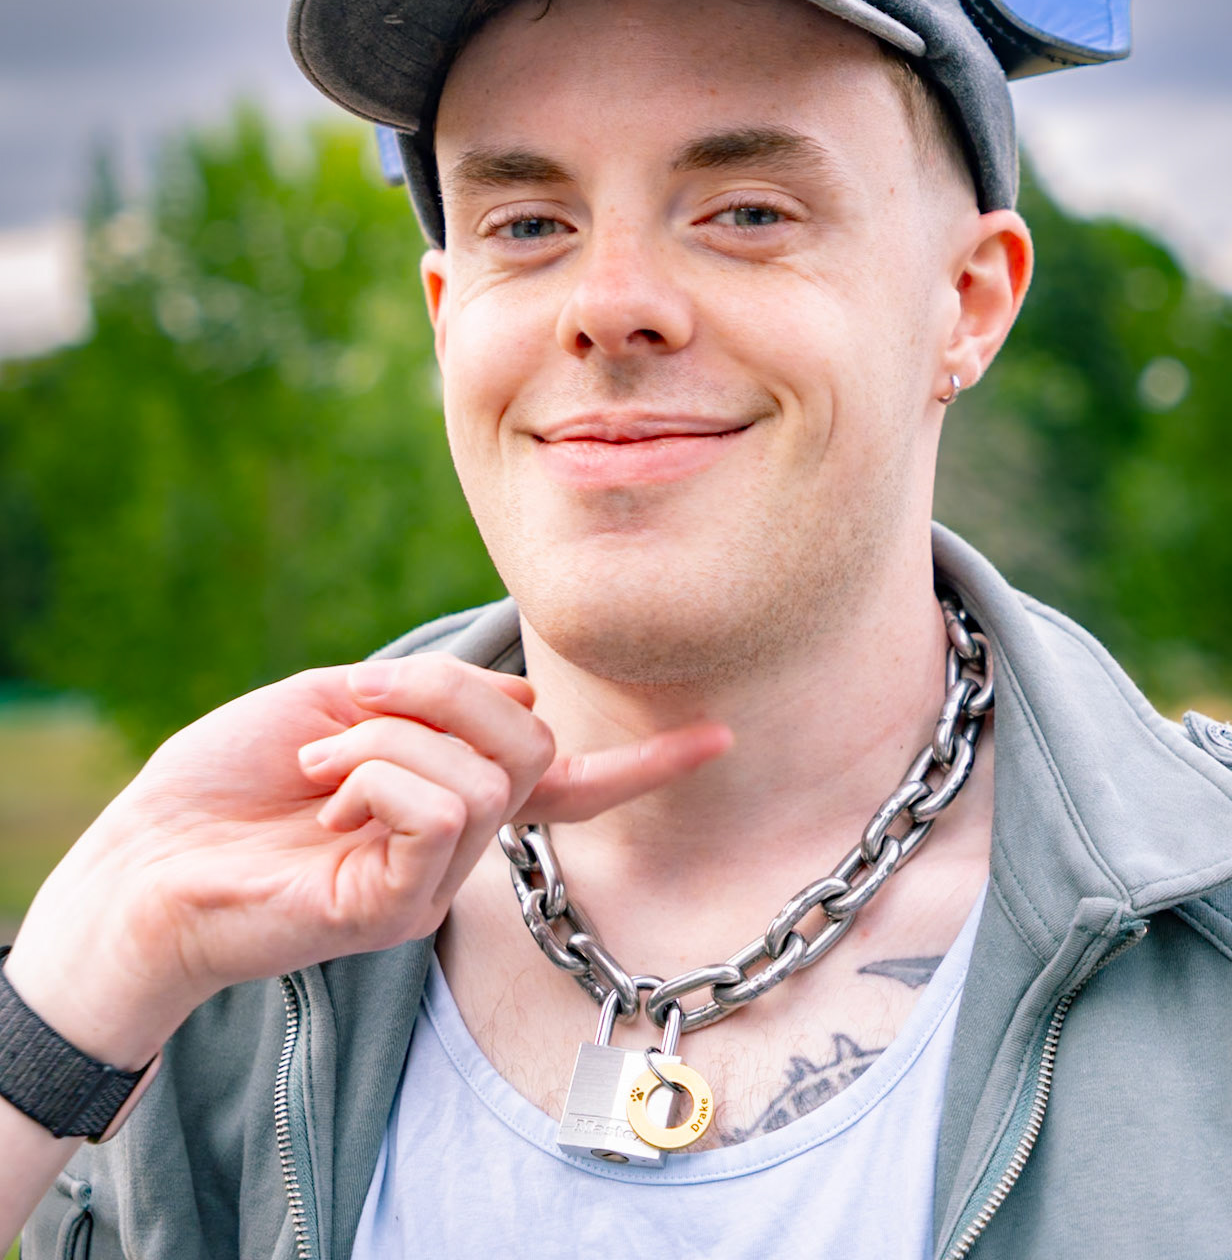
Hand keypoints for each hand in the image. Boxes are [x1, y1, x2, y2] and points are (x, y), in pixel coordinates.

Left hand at [3, 655, 728, 1070]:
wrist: (143, 857)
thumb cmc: (229, 780)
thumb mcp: (340, 704)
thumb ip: (427, 700)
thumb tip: (524, 703)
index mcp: (450, 796)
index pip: (568, 784)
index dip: (646, 761)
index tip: (720, 736)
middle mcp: (457, 849)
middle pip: (531, 743)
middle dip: (450, 690)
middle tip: (362, 695)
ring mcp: (431, 884)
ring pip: (488, 771)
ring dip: (392, 731)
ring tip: (322, 761)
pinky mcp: (398, 910)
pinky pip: (439, 807)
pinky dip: (376, 772)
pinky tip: (325, 797)